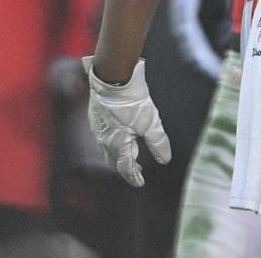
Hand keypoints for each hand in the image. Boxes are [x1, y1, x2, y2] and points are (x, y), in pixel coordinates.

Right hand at [82, 57, 170, 186]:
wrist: (113, 78)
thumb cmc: (132, 101)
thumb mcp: (151, 121)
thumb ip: (158, 142)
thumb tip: (165, 160)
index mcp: (118, 144)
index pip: (125, 167)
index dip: (134, 176)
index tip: (141, 182)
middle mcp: (104, 140)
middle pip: (114, 161)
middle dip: (125, 168)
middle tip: (136, 170)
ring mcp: (98, 129)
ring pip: (106, 150)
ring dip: (117, 156)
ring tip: (129, 155)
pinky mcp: (95, 117)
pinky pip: (102, 137)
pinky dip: (111, 144)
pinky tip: (118, 137)